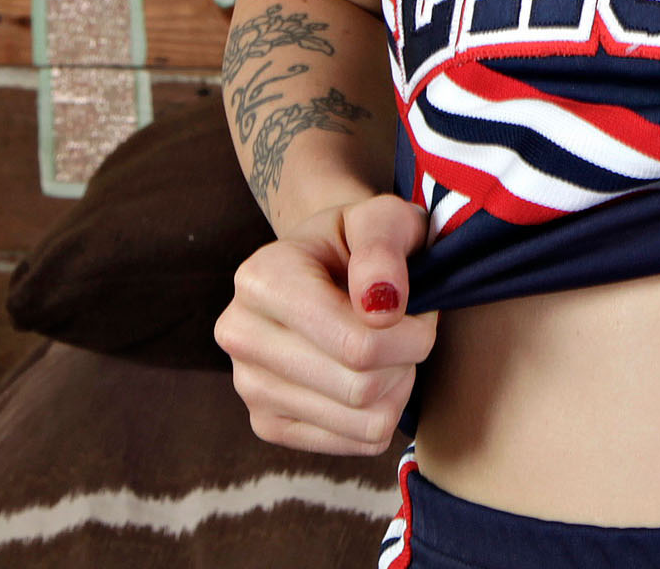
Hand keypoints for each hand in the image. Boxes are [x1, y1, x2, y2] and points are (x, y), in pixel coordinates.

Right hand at [214, 190, 437, 454]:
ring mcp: (248, 387)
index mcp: (261, 279)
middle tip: (411, 328)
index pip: (357, 345)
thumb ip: (384, 247)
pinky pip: (356, 442)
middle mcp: (241, 336)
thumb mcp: (381, 218)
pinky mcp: (267, 425)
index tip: (419, 307)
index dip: (411, 333)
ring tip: (391, 349)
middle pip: (360, 387)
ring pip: (362, 420)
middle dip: (407, 360)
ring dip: (398, 387)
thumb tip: (380, 306)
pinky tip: (372, 376)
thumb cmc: (359, 241)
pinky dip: (382, 413)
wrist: (324, 266)